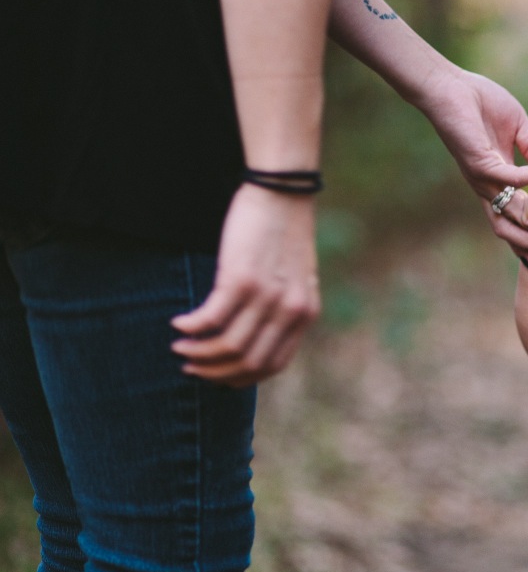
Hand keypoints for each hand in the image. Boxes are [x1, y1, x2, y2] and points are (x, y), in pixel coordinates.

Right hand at [170, 184, 320, 386]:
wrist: (282, 193)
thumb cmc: (283, 235)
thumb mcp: (294, 279)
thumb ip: (283, 309)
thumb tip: (257, 336)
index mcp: (305, 315)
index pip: (272, 366)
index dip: (240, 377)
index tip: (217, 376)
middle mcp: (290, 312)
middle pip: (247, 362)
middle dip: (213, 371)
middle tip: (189, 366)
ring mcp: (266, 297)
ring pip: (227, 346)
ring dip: (197, 353)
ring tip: (180, 347)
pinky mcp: (241, 279)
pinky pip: (210, 318)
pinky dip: (190, 327)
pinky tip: (178, 323)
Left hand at [416, 67, 527, 259]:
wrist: (451, 86)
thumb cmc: (481, 102)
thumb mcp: (520, 128)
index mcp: (496, 180)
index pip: (515, 216)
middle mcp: (487, 186)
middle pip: (509, 228)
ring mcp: (482, 178)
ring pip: (510, 215)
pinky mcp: (480, 165)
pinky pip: (514, 179)